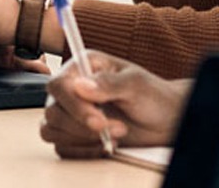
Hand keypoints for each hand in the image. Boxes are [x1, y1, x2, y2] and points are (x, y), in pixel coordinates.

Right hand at [40, 49, 188, 158]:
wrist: (166, 120)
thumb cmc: (153, 95)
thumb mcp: (136, 84)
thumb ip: (109, 83)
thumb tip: (81, 86)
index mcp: (82, 67)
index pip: (58, 85)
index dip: (73, 105)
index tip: (98, 120)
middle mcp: (72, 89)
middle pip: (52, 111)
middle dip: (82, 126)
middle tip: (117, 129)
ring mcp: (71, 113)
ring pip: (52, 130)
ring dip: (83, 139)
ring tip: (116, 135)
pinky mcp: (75, 135)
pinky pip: (62, 147)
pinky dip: (82, 151)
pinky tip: (105, 146)